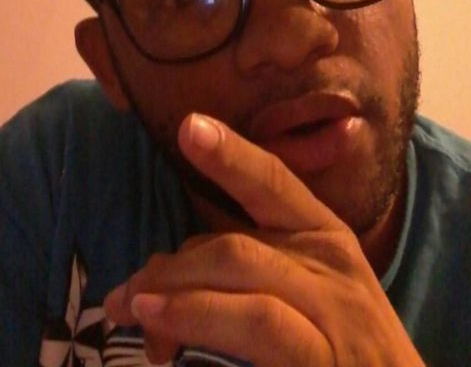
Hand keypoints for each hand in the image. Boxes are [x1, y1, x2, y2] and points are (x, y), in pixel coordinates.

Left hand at [104, 113, 423, 365]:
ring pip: (239, 268)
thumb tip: (163, 278)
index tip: (189, 126)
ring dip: (175, 286)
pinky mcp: (324, 355)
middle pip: (234, 241)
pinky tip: (161, 322)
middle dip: (171, 265)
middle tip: (124, 296)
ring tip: (131, 307)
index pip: (274, 182)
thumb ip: (248, 273)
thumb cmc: (347, 348)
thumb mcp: (307, 294)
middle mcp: (331, 262)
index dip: (232, 154)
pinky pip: (257, 321)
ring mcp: (333, 309)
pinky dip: (200, 314)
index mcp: (325, 236)